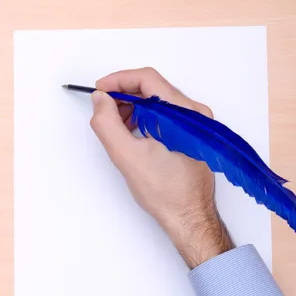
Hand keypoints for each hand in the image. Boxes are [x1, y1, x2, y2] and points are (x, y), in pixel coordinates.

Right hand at [90, 67, 232, 267]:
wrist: (189, 216)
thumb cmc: (166, 193)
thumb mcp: (127, 156)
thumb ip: (108, 123)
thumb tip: (101, 100)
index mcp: (183, 114)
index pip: (147, 79)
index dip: (119, 80)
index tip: (100, 90)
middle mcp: (194, 113)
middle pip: (153, 88)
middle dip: (124, 95)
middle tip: (104, 109)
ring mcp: (196, 124)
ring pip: (158, 101)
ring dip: (134, 107)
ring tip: (117, 126)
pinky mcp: (192, 134)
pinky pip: (165, 114)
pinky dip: (145, 118)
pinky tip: (132, 134)